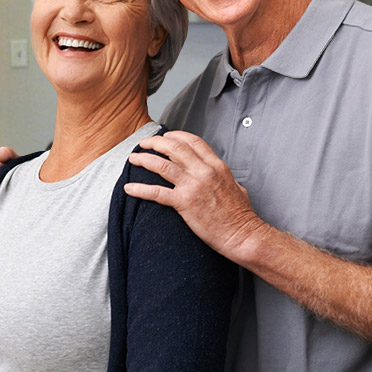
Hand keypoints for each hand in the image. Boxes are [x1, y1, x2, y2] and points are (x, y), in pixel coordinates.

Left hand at [125, 131, 264, 258]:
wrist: (242, 234)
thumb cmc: (240, 215)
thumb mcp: (236, 186)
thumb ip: (221, 176)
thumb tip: (216, 173)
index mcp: (217, 166)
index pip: (193, 141)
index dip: (176, 136)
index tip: (165, 136)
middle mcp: (204, 171)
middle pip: (174, 147)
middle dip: (156, 142)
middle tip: (144, 143)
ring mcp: (193, 186)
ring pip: (162, 165)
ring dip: (144, 160)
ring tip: (133, 159)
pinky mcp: (185, 203)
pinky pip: (157, 193)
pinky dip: (140, 189)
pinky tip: (129, 189)